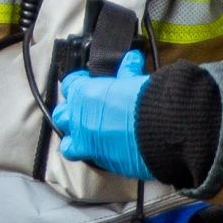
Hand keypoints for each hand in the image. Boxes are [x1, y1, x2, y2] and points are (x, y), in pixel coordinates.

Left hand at [51, 50, 152, 180]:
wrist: (160, 129)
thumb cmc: (145, 99)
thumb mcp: (134, 79)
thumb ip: (127, 72)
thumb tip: (131, 60)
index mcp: (84, 94)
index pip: (70, 84)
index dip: (78, 82)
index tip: (86, 82)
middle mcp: (79, 120)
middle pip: (62, 115)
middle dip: (71, 112)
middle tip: (86, 110)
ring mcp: (87, 143)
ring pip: (68, 144)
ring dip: (75, 139)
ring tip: (89, 136)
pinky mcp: (101, 161)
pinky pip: (92, 158)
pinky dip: (97, 153)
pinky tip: (109, 148)